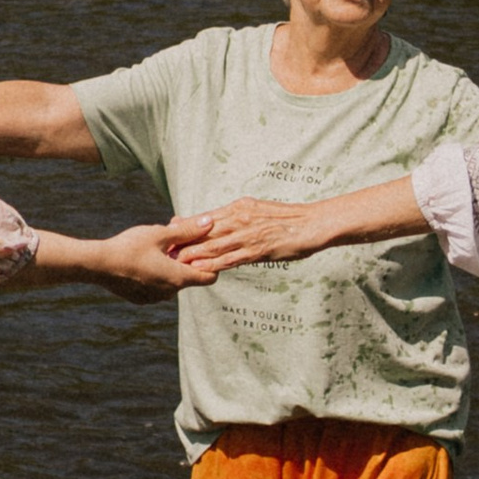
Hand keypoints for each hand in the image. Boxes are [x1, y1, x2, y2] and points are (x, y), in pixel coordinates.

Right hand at [30, 223, 213, 294]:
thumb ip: (187, 230)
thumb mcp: (160, 234)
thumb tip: (210, 223)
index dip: (211, 261)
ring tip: (156, 243)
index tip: (202, 246)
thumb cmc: (130, 247)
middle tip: (173, 233)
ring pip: (171, 279)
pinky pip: (157, 285)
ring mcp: (154, 298)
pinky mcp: (141, 298)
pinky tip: (144, 256)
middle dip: (185, 254)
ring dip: (170, 262)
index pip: (210, 277)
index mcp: (178, 278)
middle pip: (189, 275)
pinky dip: (156, 272)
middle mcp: (169, 292)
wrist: (98, 265)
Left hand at [165, 193, 329, 272]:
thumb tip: (221, 220)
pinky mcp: (258, 250)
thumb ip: (239, 216)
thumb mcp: (259, 211)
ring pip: (214, 245)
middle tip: (164, 250)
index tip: (169, 231)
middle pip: (204, 231)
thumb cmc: (288, 220)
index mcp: (239, 207)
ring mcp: (248, 234)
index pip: (206, 217)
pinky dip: (214, 264)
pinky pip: (231, 259)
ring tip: (175, 263)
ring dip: (193, 255)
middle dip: (183, 241)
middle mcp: (240, 218)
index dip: (186, 225)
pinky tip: (201, 271)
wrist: (313, 224)